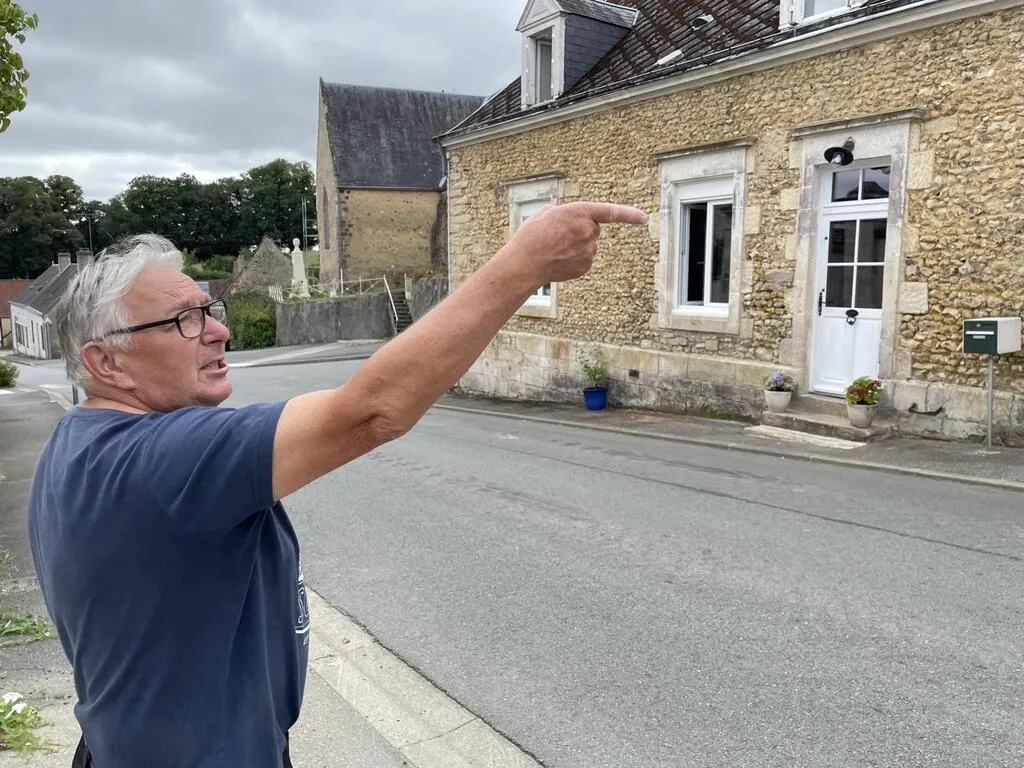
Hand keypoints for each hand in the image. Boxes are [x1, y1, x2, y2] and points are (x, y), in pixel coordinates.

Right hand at [505, 201, 646, 285]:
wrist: (525, 263)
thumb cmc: (532, 236)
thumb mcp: (546, 213)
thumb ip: (566, 212)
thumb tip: (571, 220)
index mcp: (580, 212)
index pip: (611, 212)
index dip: (629, 214)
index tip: (643, 217)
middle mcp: (589, 231)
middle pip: (593, 228)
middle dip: (581, 229)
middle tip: (559, 234)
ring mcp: (589, 251)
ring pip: (588, 244)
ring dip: (576, 244)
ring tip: (555, 248)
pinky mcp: (586, 266)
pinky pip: (584, 258)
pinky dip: (574, 258)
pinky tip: (558, 258)